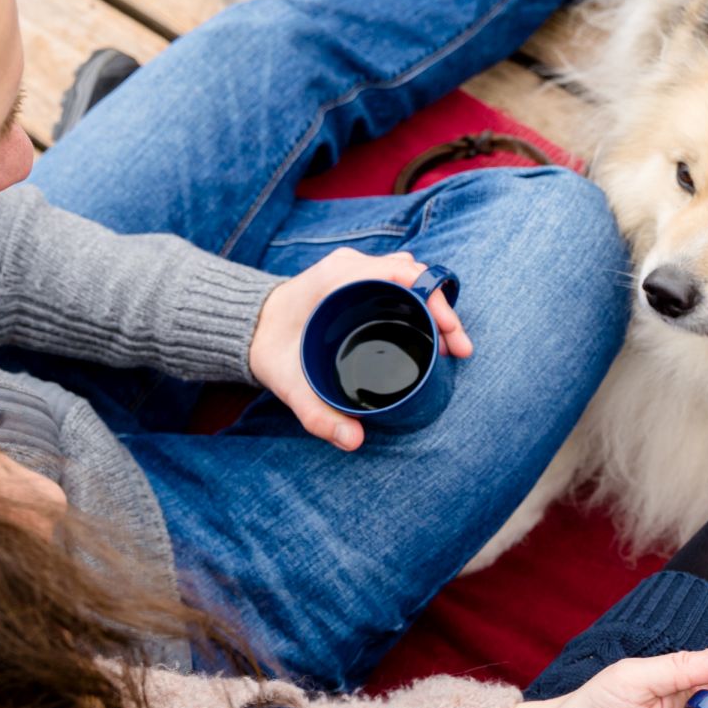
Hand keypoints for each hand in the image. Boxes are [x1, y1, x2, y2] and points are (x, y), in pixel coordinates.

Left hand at [248, 248, 472, 450]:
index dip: (436, 300)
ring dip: (435, 306)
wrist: (248, 326)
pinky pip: (398, 281)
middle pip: (415, 276)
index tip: (452, 334)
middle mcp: (351, 267)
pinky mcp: (357, 279)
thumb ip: (317, 414)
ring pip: (411, 277)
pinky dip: (420, 302)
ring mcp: (356, 270)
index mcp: (340, 277)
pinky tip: (429, 333)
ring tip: (448, 345)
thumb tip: (354, 441)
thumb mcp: (289, 384)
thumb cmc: (269, 348)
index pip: (404, 273)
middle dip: (443, 310)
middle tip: (459, 349)